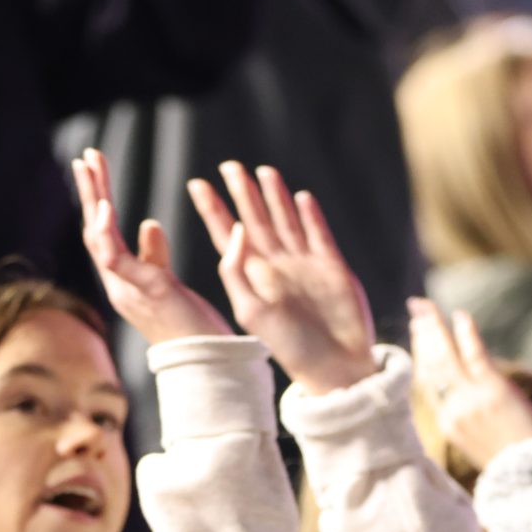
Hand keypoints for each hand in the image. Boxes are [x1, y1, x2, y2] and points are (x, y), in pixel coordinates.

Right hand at [72, 149, 229, 345]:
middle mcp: (120, 287)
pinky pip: (117, 261)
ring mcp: (130, 290)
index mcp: (126, 284)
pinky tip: (106, 207)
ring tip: (91, 167)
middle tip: (86, 156)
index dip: (97, 202)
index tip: (95, 168)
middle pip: (94, 232)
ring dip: (95, 201)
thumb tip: (149, 223)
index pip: (104, 237)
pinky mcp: (149, 292)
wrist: (211, 366)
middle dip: (90, 192)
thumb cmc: (193, 330)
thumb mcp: (170, 286)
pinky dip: (108, 234)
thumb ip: (156, 256)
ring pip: (98, 240)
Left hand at [189, 162, 376, 392]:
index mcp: (253, 277)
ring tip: (265, 172)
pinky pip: (319, 233)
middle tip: (230, 166)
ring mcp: (304, 265)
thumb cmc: (290, 346)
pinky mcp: (331, 267)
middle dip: (243, 194)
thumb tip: (237, 228)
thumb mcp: (252, 310)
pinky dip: (311, 216)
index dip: (213, 210)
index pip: (227, 236)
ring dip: (276, 197)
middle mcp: (276, 266)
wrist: (334, 365)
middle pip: (256, 221)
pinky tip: (302, 198)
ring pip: (286, 221)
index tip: (197, 185)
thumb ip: (238, 272)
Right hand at [411, 299, 531, 470]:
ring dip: (435, 329)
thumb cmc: (520, 468)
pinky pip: (474, 354)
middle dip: (422, 336)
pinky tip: (461, 315)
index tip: (420, 337)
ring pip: (445, 357)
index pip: (430, 384)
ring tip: (426, 306)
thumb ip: (477, 426)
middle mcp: (454, 412)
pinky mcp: (492, 390)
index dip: (423, 358)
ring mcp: (471, 400)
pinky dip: (466, 333)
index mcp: (451, 427)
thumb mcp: (487, 448)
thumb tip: (480, 409)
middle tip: (416, 310)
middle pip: (431, 366)